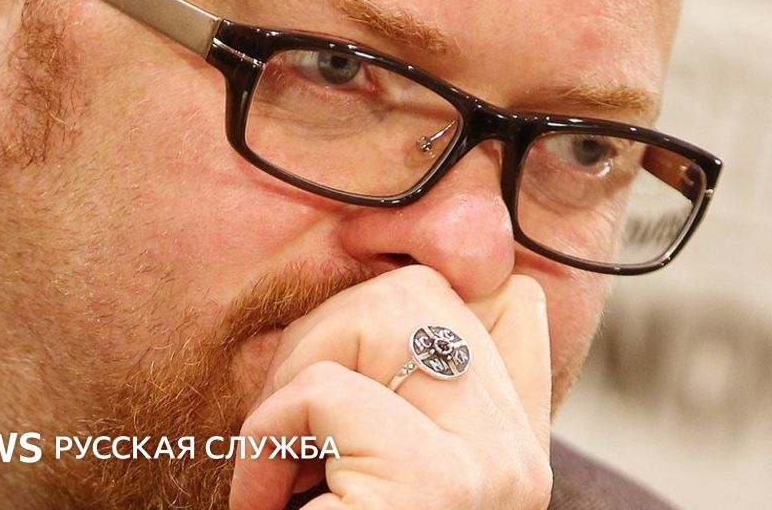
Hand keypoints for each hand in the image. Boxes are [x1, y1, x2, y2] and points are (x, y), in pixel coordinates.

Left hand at [229, 265, 552, 508]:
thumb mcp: (367, 466)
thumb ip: (395, 398)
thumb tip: (385, 300)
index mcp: (509, 448)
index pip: (506, 304)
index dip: (415, 301)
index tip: (344, 361)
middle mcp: (519, 456)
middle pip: (420, 291)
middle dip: (324, 336)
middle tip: (290, 428)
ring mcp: (493, 470)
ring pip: (377, 314)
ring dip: (290, 383)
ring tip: (278, 465)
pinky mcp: (439, 487)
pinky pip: (323, 392)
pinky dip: (264, 438)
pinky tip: (261, 500)